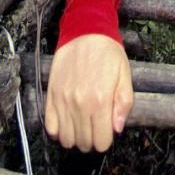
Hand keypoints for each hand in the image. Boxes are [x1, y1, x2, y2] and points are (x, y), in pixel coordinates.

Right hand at [44, 34, 133, 151]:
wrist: (85, 31)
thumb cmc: (108, 52)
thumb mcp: (124, 75)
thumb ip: (124, 104)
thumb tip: (117, 129)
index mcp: (100, 100)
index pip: (101, 142)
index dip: (105, 139)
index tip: (106, 129)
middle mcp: (80, 104)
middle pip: (83, 143)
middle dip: (91, 139)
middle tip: (95, 125)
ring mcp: (63, 101)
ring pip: (66, 139)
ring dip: (75, 137)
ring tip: (81, 124)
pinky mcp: (51, 95)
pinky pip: (50, 127)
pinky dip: (58, 130)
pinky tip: (67, 120)